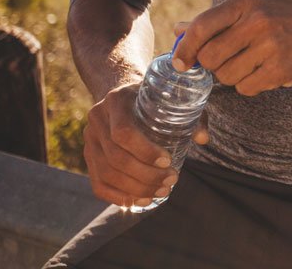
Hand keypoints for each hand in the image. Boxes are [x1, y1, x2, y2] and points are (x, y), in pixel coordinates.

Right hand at [83, 82, 180, 207]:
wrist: (124, 91)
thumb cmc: (153, 96)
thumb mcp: (172, 97)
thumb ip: (191, 114)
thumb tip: (203, 139)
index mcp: (116, 100)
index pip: (123, 132)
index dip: (144, 151)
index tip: (168, 160)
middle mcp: (97, 119)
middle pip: (115, 157)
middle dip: (145, 175)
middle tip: (171, 181)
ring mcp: (89, 139)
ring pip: (106, 173)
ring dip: (135, 188)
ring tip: (161, 192)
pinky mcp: (88, 156)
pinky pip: (98, 183)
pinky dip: (117, 197)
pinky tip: (138, 201)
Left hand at [172, 0, 291, 95]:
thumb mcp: (256, 6)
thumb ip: (217, 19)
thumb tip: (178, 29)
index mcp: (246, 3)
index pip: (201, 28)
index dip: (184, 49)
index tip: (180, 63)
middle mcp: (256, 22)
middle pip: (210, 57)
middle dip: (213, 66)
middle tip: (228, 61)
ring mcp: (269, 46)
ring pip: (227, 76)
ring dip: (234, 76)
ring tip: (253, 64)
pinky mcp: (280, 69)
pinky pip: (247, 88)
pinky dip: (251, 85)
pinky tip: (266, 72)